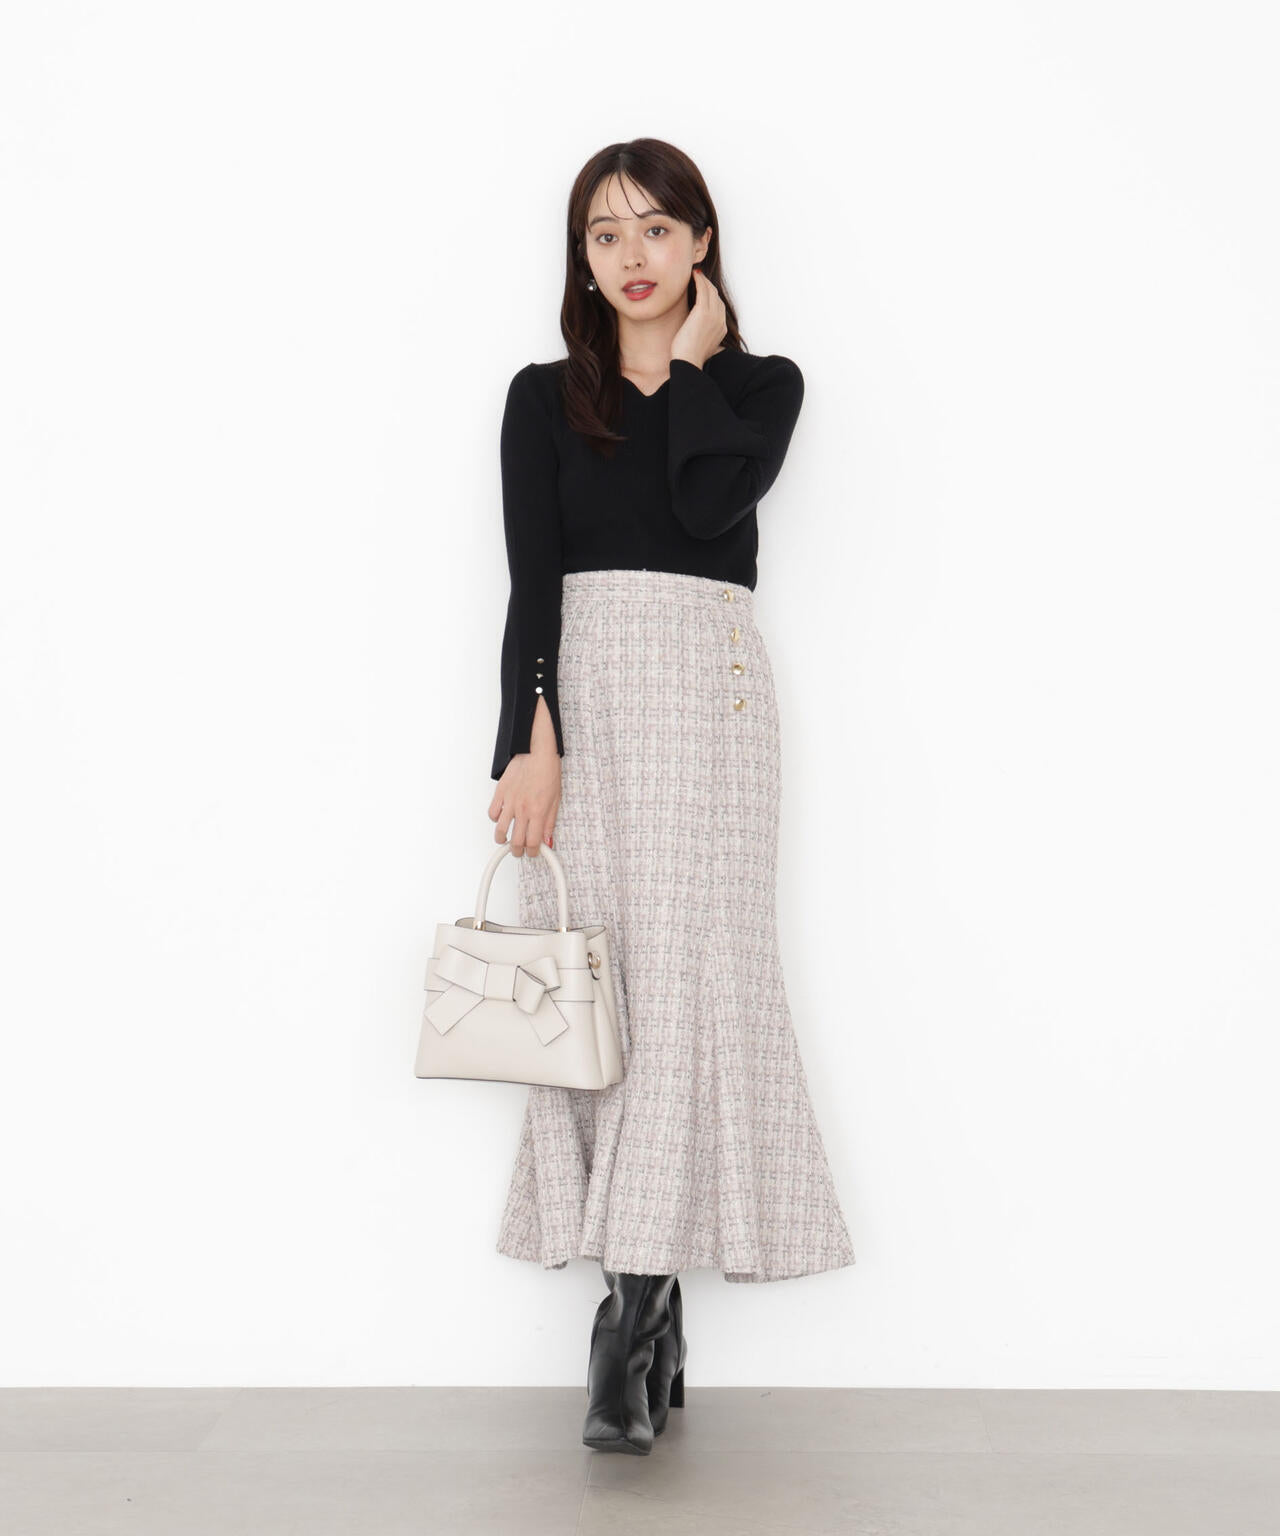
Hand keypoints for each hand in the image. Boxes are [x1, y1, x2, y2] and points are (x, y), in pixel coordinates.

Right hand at [488, 706, 560, 856]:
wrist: (535, 751)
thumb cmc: (547, 770)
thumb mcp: (556, 799)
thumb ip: (550, 822)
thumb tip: (548, 839)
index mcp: (538, 811)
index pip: (533, 842)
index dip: (533, 852)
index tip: (533, 852)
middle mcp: (522, 809)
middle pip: (515, 841)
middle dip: (517, 851)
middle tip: (519, 851)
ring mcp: (509, 801)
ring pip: (499, 830)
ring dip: (502, 839)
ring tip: (506, 839)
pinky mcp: (500, 793)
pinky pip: (493, 813)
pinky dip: (496, 819)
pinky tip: (502, 819)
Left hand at [670, 268, 726, 369]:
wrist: (688, 362)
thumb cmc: (688, 356)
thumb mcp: (699, 343)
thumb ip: (701, 332)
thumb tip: (693, 328)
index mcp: (721, 328)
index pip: (718, 305)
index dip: (710, 295)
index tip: (702, 288)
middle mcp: (720, 320)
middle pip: (716, 296)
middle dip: (708, 285)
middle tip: (698, 276)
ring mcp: (713, 315)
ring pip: (710, 290)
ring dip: (703, 280)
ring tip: (695, 273)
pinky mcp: (703, 312)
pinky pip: (703, 290)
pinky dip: (699, 280)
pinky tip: (693, 275)